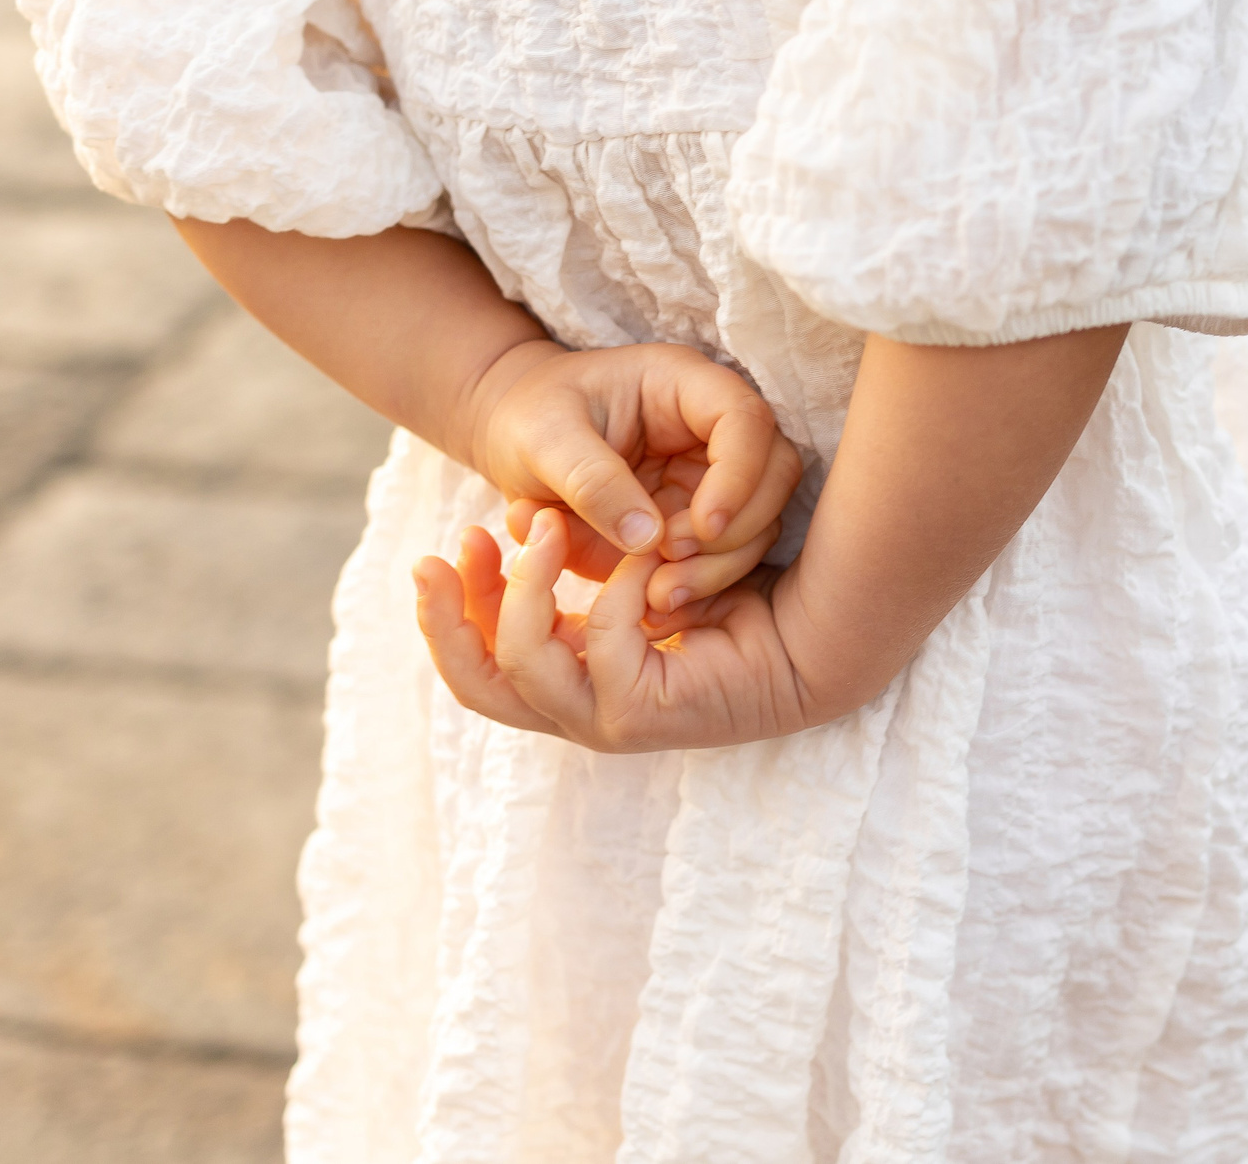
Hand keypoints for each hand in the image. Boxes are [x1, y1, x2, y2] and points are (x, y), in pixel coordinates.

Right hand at [414, 508, 812, 752]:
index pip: (480, 663)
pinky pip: (600, 639)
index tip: (452, 543)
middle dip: (445, 619)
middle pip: (476, 685)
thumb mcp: (634, 574)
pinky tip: (644, 551)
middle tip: (435, 555)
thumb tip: (525, 534)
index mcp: (572, 680)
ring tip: (537, 526)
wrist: (811, 636)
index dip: (451, 607)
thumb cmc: (732, 597)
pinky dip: (616, 586)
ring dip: (519, 590)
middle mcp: (579, 709)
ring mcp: (606, 721)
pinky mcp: (642, 715)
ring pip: (521, 667)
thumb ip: (582, 571)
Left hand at [460, 339, 800, 600]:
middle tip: (673, 559)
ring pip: (759, 523)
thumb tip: (650, 539)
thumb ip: (591, 481)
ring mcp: (709, 477)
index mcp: (682, 385)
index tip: (702, 526)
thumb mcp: (541, 439)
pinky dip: (701, 585)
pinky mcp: (696, 522)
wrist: (513, 441)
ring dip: (721, 565)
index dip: (740, 474)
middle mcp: (710, 430)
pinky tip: (657, 602)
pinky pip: (725, 557)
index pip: (745, 418)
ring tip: (658, 590)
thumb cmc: (527, 419)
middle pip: (774, 473)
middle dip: (738, 527)